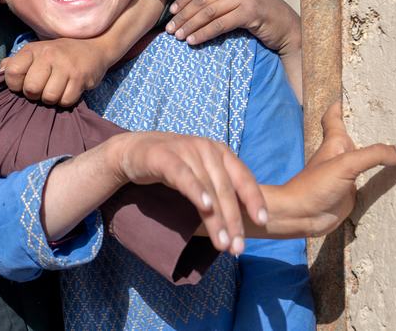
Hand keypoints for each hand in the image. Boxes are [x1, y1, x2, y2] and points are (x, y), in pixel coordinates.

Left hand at [0, 39, 110, 105]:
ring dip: (51, 99)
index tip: (23, 83)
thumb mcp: (34, 53)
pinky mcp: (81, 78)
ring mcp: (66, 66)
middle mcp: (48, 55)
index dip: (14, 85)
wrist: (93, 48)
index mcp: (32, 50)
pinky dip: (65, 100)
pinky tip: (67, 90)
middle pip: (31, 89)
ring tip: (55, 89)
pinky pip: (66, 101)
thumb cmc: (57, 55)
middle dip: (34, 94)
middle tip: (42, 87)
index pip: (12, 73)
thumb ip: (14, 63)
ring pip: (49, 97)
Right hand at [107, 132, 266, 254]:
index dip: (254, 200)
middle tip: (238, 247)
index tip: (264, 221)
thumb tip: (240, 217)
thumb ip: (217, 186)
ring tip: (222, 243)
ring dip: (217, 218)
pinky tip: (205, 208)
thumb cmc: (169, 166)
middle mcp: (206, 148)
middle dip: (234, 221)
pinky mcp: (164, 157)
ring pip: (208, 188)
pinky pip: (184, 176)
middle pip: (226, 189)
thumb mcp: (199, 172)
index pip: (243, 177)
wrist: (132, 151)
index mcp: (219, 152)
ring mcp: (186, 150)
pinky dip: (196, 191)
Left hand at [166, 0, 301, 52]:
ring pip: (209, 12)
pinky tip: (193, 41)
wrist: (288, 27)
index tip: (172, 13)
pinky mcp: (250, 12)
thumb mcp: (238, 1)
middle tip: (170, 30)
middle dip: (184, 15)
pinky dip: (204, 33)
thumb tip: (188, 8)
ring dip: (190, 26)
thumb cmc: (259, 17)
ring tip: (178, 37)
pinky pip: (220, 24)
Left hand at [272, 103, 395, 236]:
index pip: (334, 120)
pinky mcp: (349, 194)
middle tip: (386, 122)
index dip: (338, 107)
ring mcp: (344, 177)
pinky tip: (393, 180)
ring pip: (363, 162)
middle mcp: (339, 158)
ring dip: (376, 156)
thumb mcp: (345, 164)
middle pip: (353, 139)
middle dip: (366, 130)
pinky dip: (380, 179)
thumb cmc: (313, 186)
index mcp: (334, 145)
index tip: (344, 97)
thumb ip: (374, 155)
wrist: (299, 215)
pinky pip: (369, 184)